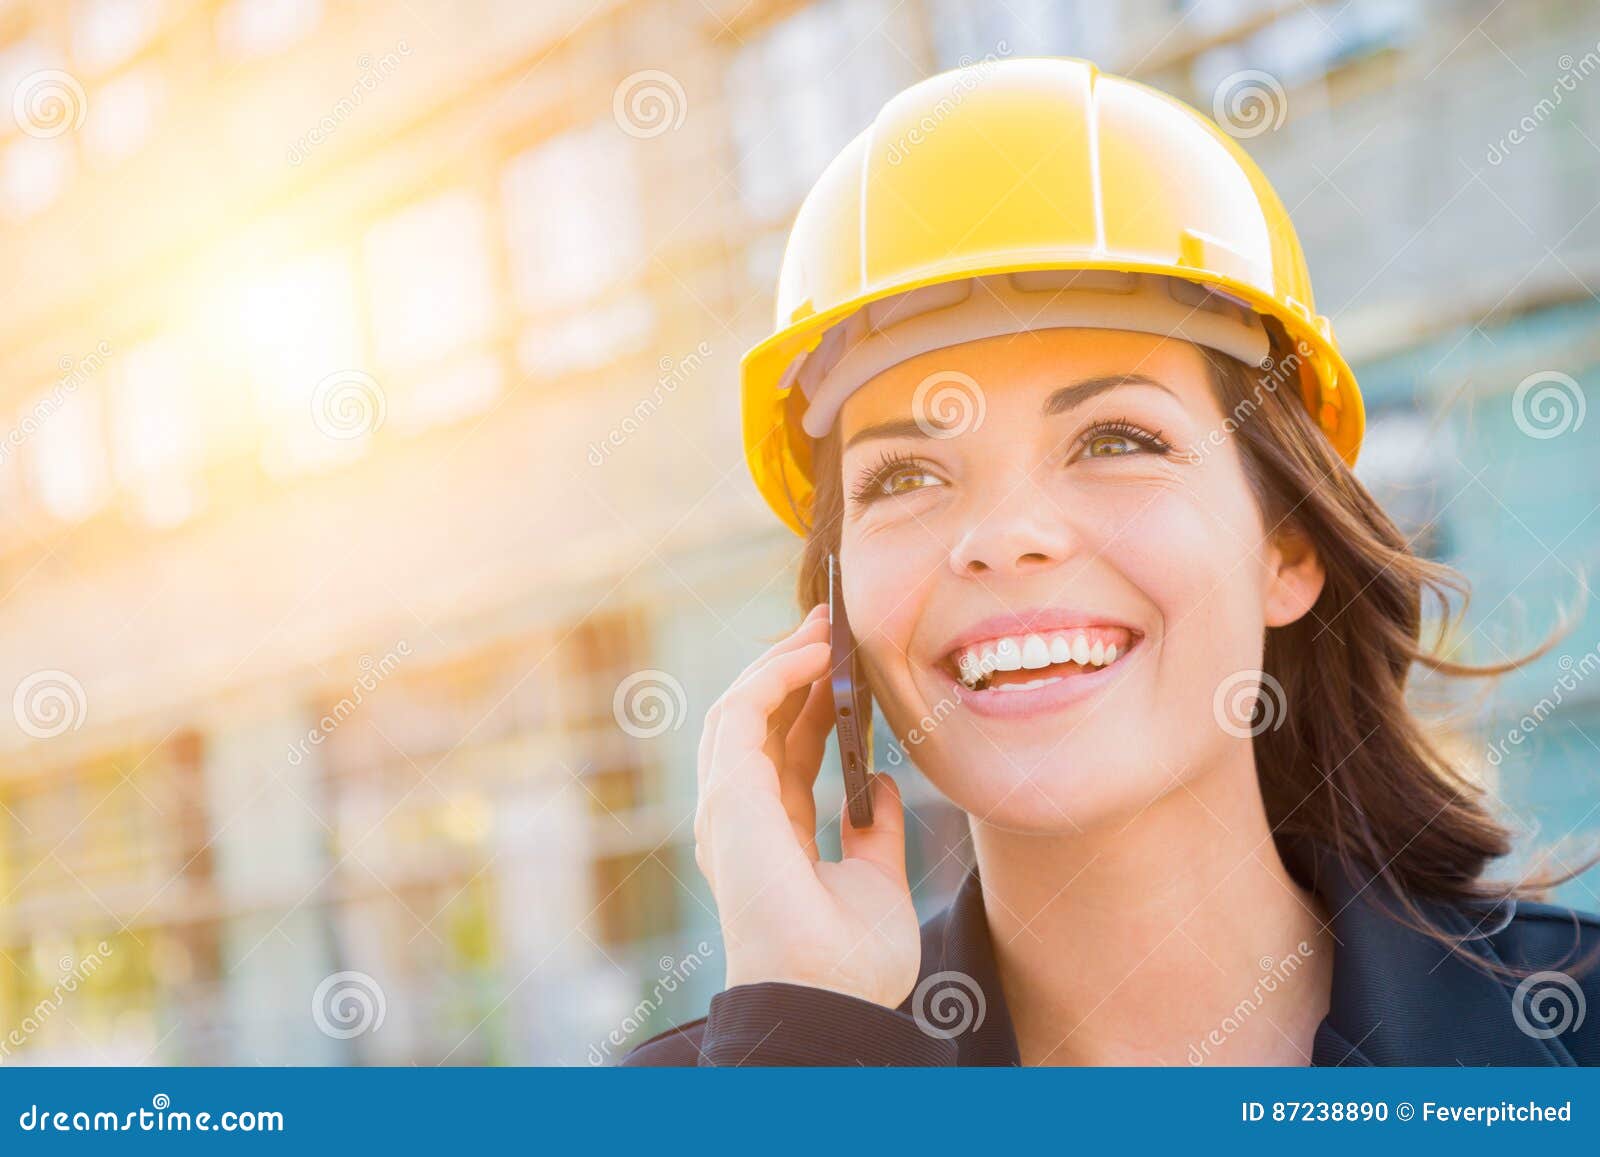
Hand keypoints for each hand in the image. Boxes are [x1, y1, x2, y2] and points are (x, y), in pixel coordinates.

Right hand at [694, 603, 919, 1008]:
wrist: (830, 997)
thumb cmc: (850, 964)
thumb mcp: (877, 883)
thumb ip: (876, 834)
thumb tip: (882, 787)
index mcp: (770, 841)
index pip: (783, 754)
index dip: (811, 706)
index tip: (845, 669)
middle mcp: (741, 820)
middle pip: (758, 723)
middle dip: (792, 669)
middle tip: (831, 625)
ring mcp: (728, 808)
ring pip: (740, 709)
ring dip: (782, 660)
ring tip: (825, 625)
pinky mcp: (729, 795)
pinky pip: (743, 712)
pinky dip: (775, 674)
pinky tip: (815, 653)